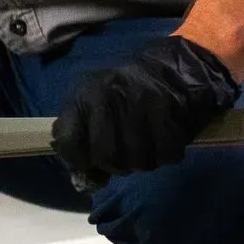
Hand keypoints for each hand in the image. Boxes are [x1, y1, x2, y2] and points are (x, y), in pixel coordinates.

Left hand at [50, 34, 240, 190]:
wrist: (175, 64)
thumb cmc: (129, 88)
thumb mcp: (95, 100)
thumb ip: (82, 135)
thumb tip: (83, 179)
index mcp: (86, 93)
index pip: (68, 142)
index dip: (77, 160)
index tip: (88, 162)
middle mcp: (110, 97)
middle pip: (106, 157)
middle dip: (115, 164)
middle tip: (124, 154)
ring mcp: (141, 105)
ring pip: (137, 161)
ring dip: (142, 160)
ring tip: (145, 144)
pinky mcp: (170, 113)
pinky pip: (165, 155)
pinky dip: (166, 154)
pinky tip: (163, 140)